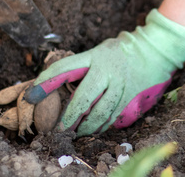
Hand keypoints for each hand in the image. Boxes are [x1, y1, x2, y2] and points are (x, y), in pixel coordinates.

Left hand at [24, 9, 184, 135]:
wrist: (154, 51)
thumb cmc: (119, 51)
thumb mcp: (97, 52)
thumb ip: (80, 67)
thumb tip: (51, 82)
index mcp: (94, 57)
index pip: (64, 69)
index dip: (45, 83)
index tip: (31, 96)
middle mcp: (106, 71)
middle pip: (83, 99)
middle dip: (69, 118)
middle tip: (59, 130)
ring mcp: (120, 86)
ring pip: (99, 113)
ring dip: (86, 127)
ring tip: (76, 133)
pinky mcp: (130, 97)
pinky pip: (113, 116)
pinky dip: (101, 126)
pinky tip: (93, 130)